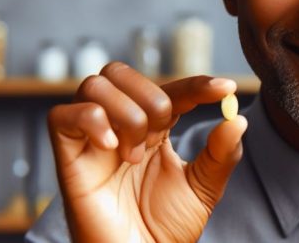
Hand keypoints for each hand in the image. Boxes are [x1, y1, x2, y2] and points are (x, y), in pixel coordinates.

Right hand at [47, 62, 246, 241]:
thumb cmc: (166, 229)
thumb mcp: (204, 188)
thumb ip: (221, 154)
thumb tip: (238, 118)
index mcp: (154, 130)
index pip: (171, 90)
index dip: (197, 84)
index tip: (225, 89)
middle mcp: (120, 128)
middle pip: (120, 72)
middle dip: (151, 97)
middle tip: (161, 135)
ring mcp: (92, 140)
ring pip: (94, 85)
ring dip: (124, 113)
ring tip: (134, 154)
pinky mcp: (68, 158)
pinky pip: (61, 115)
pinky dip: (90, 120)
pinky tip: (112, 148)